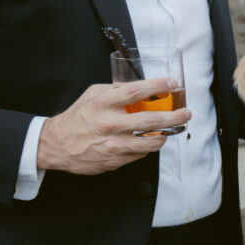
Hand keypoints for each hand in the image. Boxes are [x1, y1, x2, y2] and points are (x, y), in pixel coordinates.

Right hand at [36, 80, 192, 175]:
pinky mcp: (115, 160)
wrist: (57, 145)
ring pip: (151, 142)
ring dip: (166, 135)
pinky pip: (140, 154)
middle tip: (187, 113)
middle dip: (175, 116)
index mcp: (104, 103)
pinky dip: (148, 147)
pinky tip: (148, 141)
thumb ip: (115, 90)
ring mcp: (113, 145)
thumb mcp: (93, 95)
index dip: (158, 86)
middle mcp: (110, 124)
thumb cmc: (78, 117)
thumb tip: (141, 86)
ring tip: (170, 129)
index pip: (136, 91)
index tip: (173, 83)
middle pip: (151, 120)